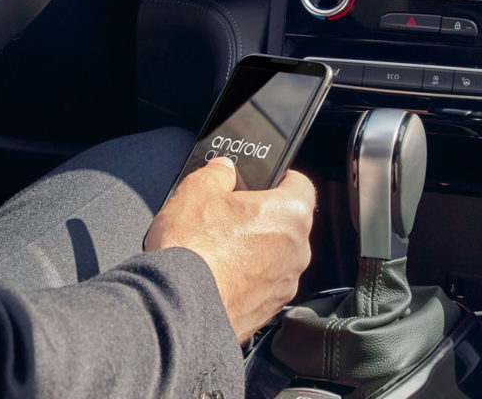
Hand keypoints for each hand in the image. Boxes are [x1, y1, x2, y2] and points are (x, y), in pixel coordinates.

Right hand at [144, 157, 316, 341]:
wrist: (181, 308)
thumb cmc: (195, 250)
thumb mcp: (197, 190)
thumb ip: (218, 173)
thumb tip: (224, 170)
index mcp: (290, 214)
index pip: (300, 183)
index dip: (279, 177)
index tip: (262, 179)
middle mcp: (297, 251)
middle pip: (286, 222)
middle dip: (260, 216)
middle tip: (227, 213)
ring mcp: (285, 284)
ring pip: (274, 256)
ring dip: (253, 249)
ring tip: (216, 247)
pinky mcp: (268, 310)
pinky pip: (261, 284)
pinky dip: (245, 278)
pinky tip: (216, 274)